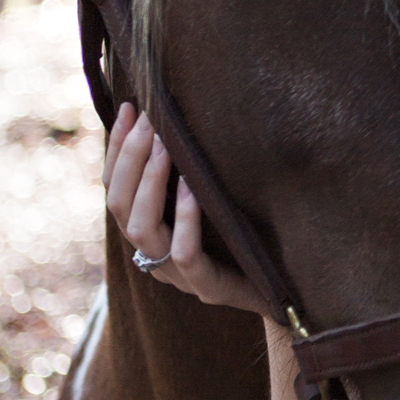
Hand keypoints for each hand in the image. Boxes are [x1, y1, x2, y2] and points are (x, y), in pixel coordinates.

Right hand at [103, 102, 265, 312]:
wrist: (284, 292)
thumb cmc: (247, 240)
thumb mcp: (215, 199)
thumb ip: (192, 171)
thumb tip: (183, 117)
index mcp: (150, 233)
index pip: (116, 188)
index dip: (117, 149)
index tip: (131, 107)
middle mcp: (154, 255)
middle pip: (120, 207)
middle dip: (130, 159)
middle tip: (149, 121)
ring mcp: (177, 276)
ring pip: (142, 231)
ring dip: (150, 183)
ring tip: (166, 147)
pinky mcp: (208, 288)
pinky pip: (186, 256)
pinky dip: (185, 220)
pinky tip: (192, 189)